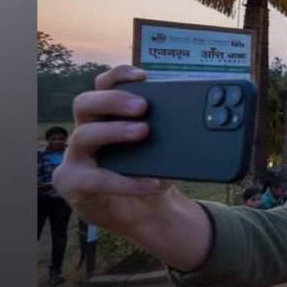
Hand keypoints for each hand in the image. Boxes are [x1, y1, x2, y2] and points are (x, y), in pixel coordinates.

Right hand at [51, 65, 210, 269]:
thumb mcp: (164, 148)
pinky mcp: (74, 183)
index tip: (144, 76)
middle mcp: (85, 129)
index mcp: (105, 115)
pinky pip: (97, 179)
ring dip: (115, 131)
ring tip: (144, 131)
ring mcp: (75, 156)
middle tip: (142, 107)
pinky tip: (152, 182)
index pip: (103, 85)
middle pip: (85, 102)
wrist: (142, 211)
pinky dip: (126, 182)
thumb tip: (212, 116)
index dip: (119, 75)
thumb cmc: (150, 170)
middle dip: (113, 100)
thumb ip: (174, 130)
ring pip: (84, 135)